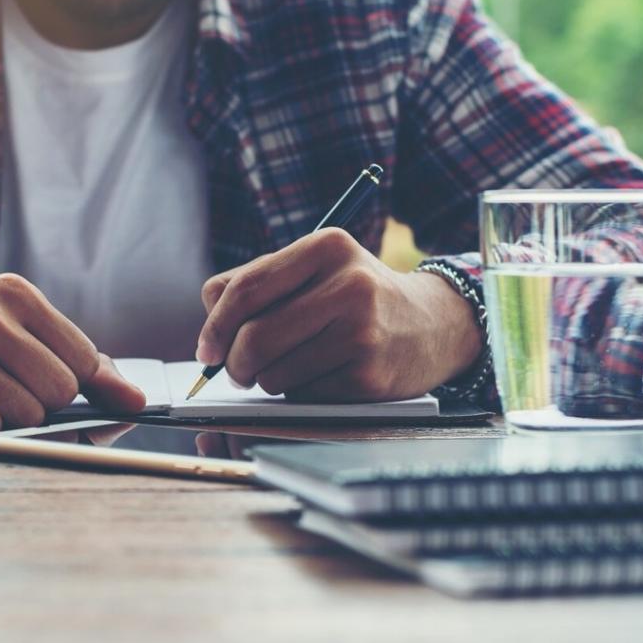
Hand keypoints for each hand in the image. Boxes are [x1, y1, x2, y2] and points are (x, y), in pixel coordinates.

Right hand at [0, 273, 145, 438]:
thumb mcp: (15, 338)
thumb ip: (81, 366)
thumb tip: (135, 401)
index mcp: (14, 292)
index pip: (84, 359)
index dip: (76, 389)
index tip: (48, 389)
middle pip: (61, 389)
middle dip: (42, 406)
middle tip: (4, 393)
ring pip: (29, 413)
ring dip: (10, 422)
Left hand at [196, 230, 481, 401]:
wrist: (434, 325)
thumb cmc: (355, 298)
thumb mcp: (314, 270)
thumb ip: (254, 285)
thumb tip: (210, 334)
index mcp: (326, 247)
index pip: (245, 289)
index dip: (216, 326)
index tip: (208, 350)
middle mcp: (348, 285)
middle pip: (255, 337)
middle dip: (234, 364)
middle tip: (238, 371)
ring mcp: (362, 332)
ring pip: (274, 372)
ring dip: (267, 380)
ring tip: (290, 366)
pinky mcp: (369, 375)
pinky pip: (303, 395)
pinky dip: (299, 393)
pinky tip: (323, 375)